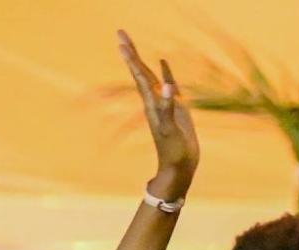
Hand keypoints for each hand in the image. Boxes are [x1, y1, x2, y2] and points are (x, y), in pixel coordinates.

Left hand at [118, 30, 197, 200]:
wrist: (179, 166)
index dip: (131, 58)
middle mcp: (153, 101)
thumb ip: (169, 108)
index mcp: (151, 104)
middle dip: (130, 52)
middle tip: (120, 33)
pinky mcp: (175, 106)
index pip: (139, 75)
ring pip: (151, 76)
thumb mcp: (171, 129)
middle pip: (140, 71)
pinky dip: (165, 72)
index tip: (121, 42)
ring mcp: (163, 103)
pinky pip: (168, 84)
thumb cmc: (174, 151)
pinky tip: (164, 62)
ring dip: (142, 60)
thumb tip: (167, 87)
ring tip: (132, 45)